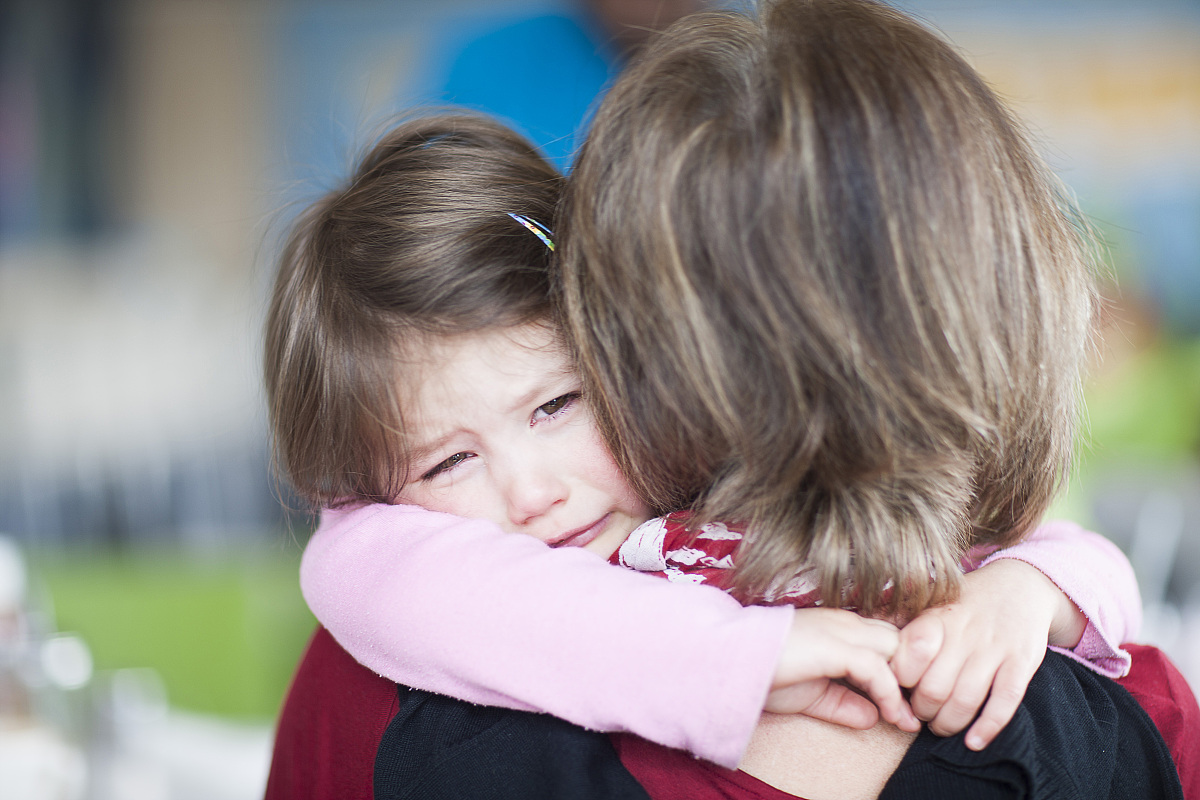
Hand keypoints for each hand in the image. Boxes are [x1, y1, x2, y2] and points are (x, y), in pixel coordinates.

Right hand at [766, 607, 919, 732]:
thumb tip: (874, 718)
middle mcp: (846, 623)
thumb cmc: (765, 672)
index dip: (898, 670)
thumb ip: (844, 703)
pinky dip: (888, 694)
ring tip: (905, 718)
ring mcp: (842, 631)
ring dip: (905, 685)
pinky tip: (888, 715)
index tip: (902, 705)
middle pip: (899, 640)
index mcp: (839, 627)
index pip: (886, 639)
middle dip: (911, 675)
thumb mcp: (812, 695)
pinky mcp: (837, 647)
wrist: (732, 661)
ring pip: (896, 650)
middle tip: (913, 711)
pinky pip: (877, 669)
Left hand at [891, 558, 1084, 749]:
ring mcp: (995, 649)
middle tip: (920, 715)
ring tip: (941, 726)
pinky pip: (1004, 703)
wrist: (1019, 586)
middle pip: (934, 689)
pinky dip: (987, 728)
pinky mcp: (1021, 663)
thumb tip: (867, 640)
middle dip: (922, 711)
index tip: (897, 690)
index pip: (908, 658)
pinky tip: (973, 742)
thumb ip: (901, 623)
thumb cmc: (965, 604)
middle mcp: (964, 633)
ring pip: (966, 701)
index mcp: (936, 619)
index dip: (899, 682)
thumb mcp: (931, 604)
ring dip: (949, 723)